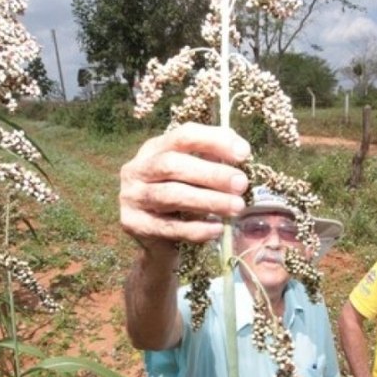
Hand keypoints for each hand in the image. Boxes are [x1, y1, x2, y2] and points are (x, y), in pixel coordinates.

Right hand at [119, 122, 250, 249]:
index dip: (214, 141)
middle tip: (241, 184)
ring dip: (208, 200)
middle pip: (173, 164)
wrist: (153, 240)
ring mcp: (132, 197)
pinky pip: (169, 227)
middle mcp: (137, 169)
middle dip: (211, 173)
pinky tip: (217, 229)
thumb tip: (240, 150)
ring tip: (236, 207)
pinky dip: (196, 229)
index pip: (183, 136)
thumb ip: (211, 160)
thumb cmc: (179, 201)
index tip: (244, 153)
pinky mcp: (134, 224)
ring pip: (171, 195)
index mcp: (154, 149)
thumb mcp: (192, 175)